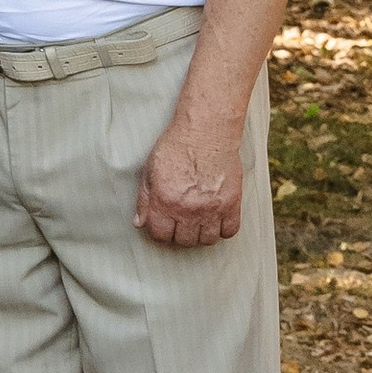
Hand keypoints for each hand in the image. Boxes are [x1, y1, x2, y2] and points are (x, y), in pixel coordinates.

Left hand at [136, 110, 244, 248]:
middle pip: (184, 241)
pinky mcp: (232, 204)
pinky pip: (230, 231)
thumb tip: (139, 223)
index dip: (160, 231)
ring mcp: (212, 208)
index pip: (160, 235)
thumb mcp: (150, 170)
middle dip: (180, 233)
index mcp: (165, 201)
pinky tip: (217, 218)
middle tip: (182, 221)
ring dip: (201, 234)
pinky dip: (223, 229)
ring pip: (207, 240)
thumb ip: (144, 200)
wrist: (206, 131)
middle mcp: (188, 209)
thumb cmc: (176, 146)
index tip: (164, 224)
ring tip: (199, 221)